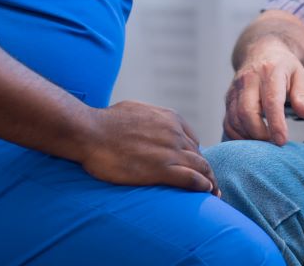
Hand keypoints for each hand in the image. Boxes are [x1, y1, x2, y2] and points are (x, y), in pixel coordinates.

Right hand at [78, 100, 218, 193]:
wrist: (90, 132)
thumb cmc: (106, 122)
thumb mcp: (136, 110)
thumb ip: (150, 119)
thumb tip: (148, 124)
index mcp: (170, 119)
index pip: (192, 140)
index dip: (196, 156)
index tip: (196, 167)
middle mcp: (175, 133)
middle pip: (199, 155)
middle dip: (206, 170)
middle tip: (211, 184)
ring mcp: (170, 150)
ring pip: (201, 167)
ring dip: (210, 181)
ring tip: (213, 192)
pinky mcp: (162, 169)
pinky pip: (192, 179)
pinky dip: (202, 186)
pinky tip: (206, 192)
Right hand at [223, 39, 303, 145]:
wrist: (261, 52)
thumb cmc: (283, 66)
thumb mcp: (300, 75)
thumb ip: (303, 96)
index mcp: (270, 71)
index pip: (271, 101)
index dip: (276, 123)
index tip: (282, 140)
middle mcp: (249, 79)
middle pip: (247, 111)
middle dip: (259, 133)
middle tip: (273, 144)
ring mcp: (235, 89)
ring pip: (234, 118)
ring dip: (248, 136)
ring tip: (264, 143)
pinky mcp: (228, 98)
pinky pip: (227, 121)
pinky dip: (237, 135)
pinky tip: (250, 139)